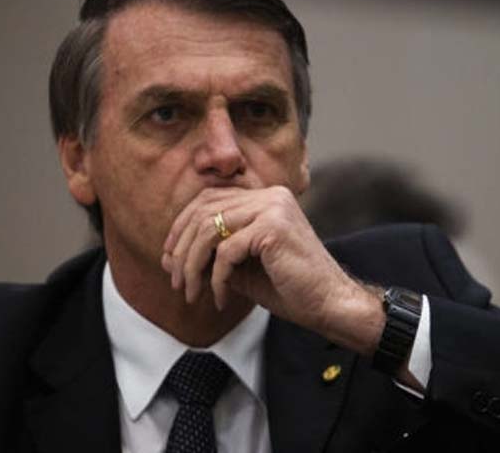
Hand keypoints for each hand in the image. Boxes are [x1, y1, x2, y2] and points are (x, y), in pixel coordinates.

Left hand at [161, 186, 384, 353]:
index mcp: (265, 197)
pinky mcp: (273, 227)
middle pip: (203, 211)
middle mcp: (269, 195)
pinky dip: (216, 279)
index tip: (169, 259)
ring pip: (210, 230)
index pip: (208, 199)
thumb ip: (212, 255)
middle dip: (182, 249)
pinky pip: (227, 251)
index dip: (181, 227)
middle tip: (176, 282)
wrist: (330, 304)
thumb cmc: (290, 287)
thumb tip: (169, 259)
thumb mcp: (242, 268)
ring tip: (191, 294)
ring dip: (193, 266)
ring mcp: (272, 208)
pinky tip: (220, 299)